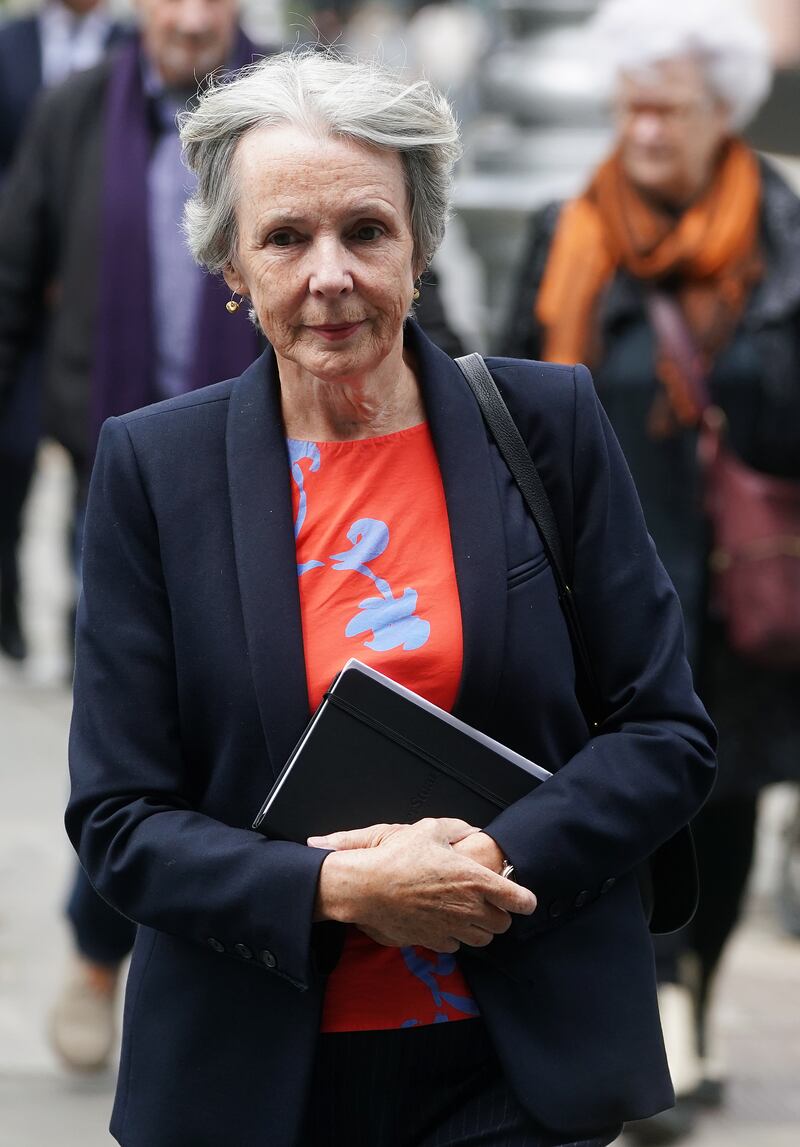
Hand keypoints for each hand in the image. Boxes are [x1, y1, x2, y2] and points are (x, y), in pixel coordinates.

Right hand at [312, 817, 535, 952]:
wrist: (368, 888)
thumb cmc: (398, 857)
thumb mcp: (430, 830)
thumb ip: (457, 829)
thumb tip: (472, 830)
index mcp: (474, 880)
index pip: (517, 898)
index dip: (525, 900)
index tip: (524, 899)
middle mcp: (468, 908)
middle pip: (503, 924)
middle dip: (501, 914)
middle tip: (489, 902)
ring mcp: (452, 928)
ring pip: (483, 939)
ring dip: (480, 928)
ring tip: (468, 913)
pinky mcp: (433, 941)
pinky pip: (456, 946)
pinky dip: (456, 937)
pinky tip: (446, 922)